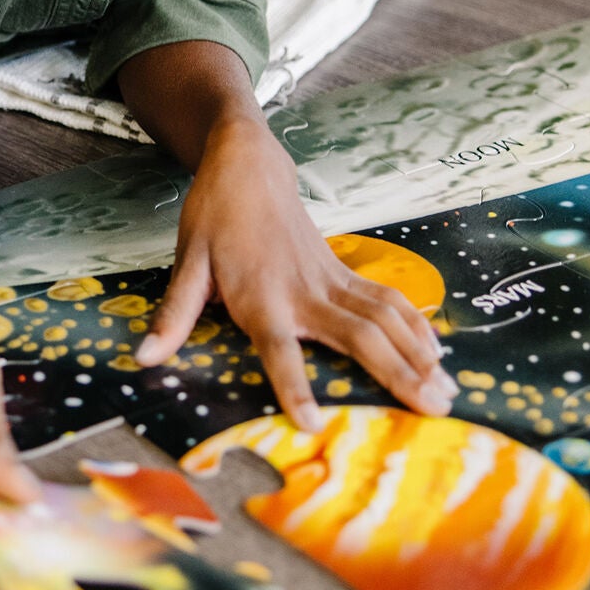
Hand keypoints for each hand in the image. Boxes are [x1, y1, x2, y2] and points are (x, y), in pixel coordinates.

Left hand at [133, 117, 456, 430]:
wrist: (247, 165)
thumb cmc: (213, 217)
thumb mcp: (187, 264)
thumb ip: (174, 315)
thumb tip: (144, 358)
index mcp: (260, 297)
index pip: (278, 350)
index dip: (294, 386)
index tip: (313, 424)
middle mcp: (303, 292)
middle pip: (358, 338)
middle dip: (397, 375)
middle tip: (433, 412)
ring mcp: (329, 279)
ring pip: (385, 319)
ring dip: (418, 355)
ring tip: (446, 392)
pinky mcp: (342, 270)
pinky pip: (386, 299)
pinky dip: (414, 325)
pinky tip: (436, 351)